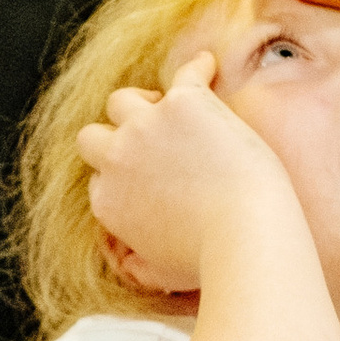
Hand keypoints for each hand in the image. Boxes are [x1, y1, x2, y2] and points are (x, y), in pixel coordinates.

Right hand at [77, 51, 289, 294]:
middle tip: (147, 140)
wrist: (246, 234)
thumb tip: (129, 263)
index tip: (147, 178)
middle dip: (115, 138)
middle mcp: (116, 158)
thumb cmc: (210, 261)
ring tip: (171, 109)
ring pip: (123, 99)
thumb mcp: (160, 273)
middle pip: (93, 135)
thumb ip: (137, 265)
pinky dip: (199, 68)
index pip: (99, 175)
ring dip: (142, 104)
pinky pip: (188, 72)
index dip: (121, 174)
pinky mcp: (185, 103)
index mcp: (107, 200)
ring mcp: (146, 125)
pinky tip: (210, 67)